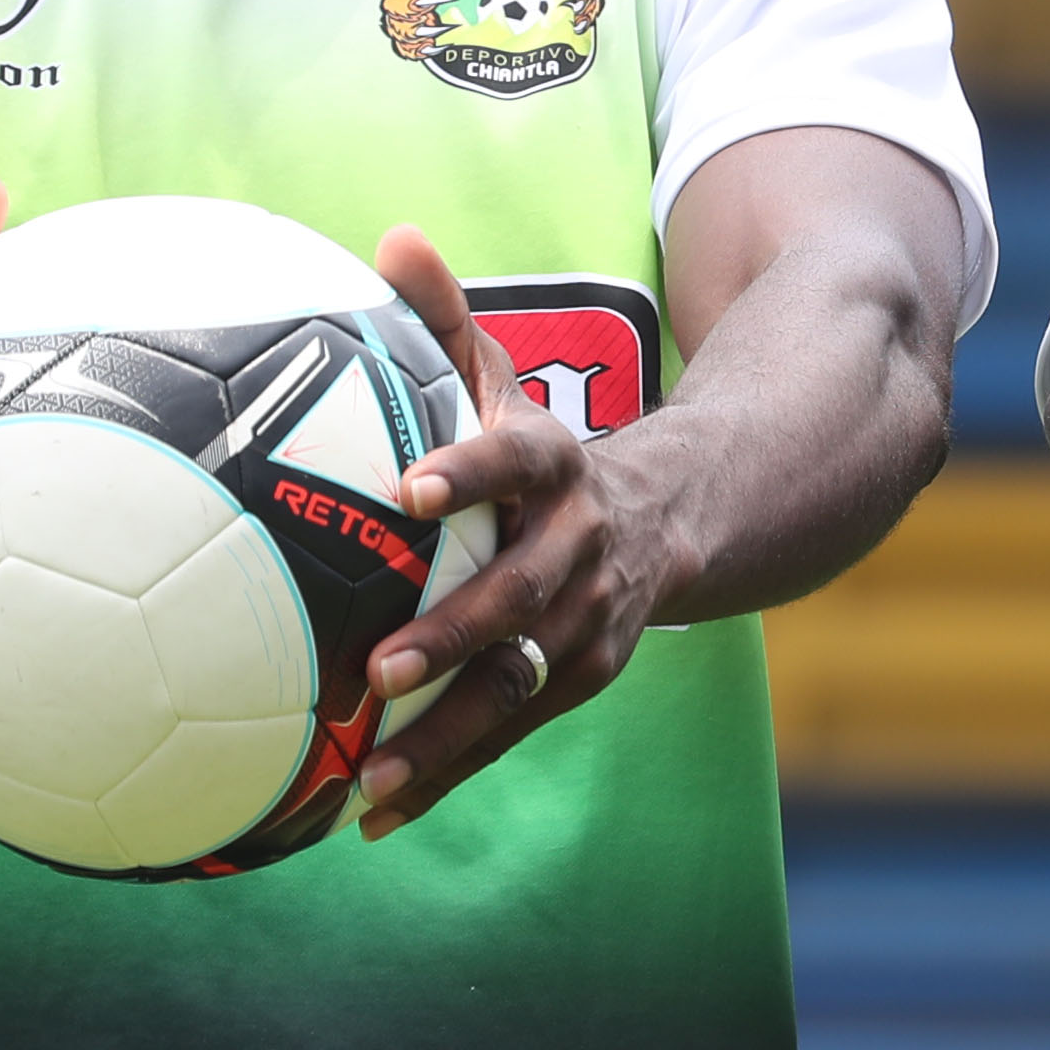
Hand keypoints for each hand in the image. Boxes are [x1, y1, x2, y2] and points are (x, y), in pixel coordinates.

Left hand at [347, 226, 681, 838]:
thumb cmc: (544, 453)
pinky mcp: (577, 679)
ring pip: (515, 686)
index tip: (409, 491)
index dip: (469, 473)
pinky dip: (446, 772)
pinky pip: (507, 732)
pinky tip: (373, 813)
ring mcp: (585, 624)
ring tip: (371, 770)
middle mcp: (578, 551)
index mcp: (557, 470)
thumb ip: (447, 318)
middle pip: (517, 597)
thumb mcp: (510, 380)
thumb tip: (391, 236)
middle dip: (454, 636)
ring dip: (444, 734)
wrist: (678, 519)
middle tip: (382, 669)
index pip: (516, 462)